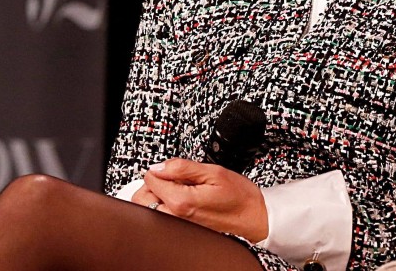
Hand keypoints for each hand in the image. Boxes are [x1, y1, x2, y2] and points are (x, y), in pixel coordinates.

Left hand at [135, 158, 267, 241]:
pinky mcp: (181, 230)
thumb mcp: (213, 172)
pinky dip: (165, 205)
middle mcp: (175, 218)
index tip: (175, 168)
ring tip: (179, 188)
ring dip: (157, 195)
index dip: (161, 168)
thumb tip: (159, 166)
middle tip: (173, 177)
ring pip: (148, 208)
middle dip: (153, 183)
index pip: (150, 179)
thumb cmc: (239, 196)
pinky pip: (161, 216)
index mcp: (181, 202)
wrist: (253, 218)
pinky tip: (184, 199)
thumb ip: (182, 167)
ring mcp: (177, 226)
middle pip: (142, 197)